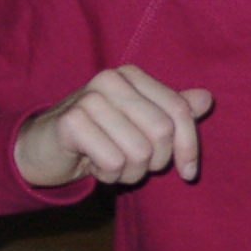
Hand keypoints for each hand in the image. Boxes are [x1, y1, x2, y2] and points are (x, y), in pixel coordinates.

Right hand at [14, 65, 213, 187]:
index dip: (189, 146)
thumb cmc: (100, 136)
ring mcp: (89, 98)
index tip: (188, 173)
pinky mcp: (71, 122)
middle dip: (155, 162)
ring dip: (129, 172)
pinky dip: (108, 174)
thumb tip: (207, 99)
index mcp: (133, 76)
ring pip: (139, 152)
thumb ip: (173, 111)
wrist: (43, 149)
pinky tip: (93, 165)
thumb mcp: (140, 125)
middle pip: (162, 132)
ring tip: (111, 164)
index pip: (180, 111)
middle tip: (135, 165)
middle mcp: (112, 80)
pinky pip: (114, 162)